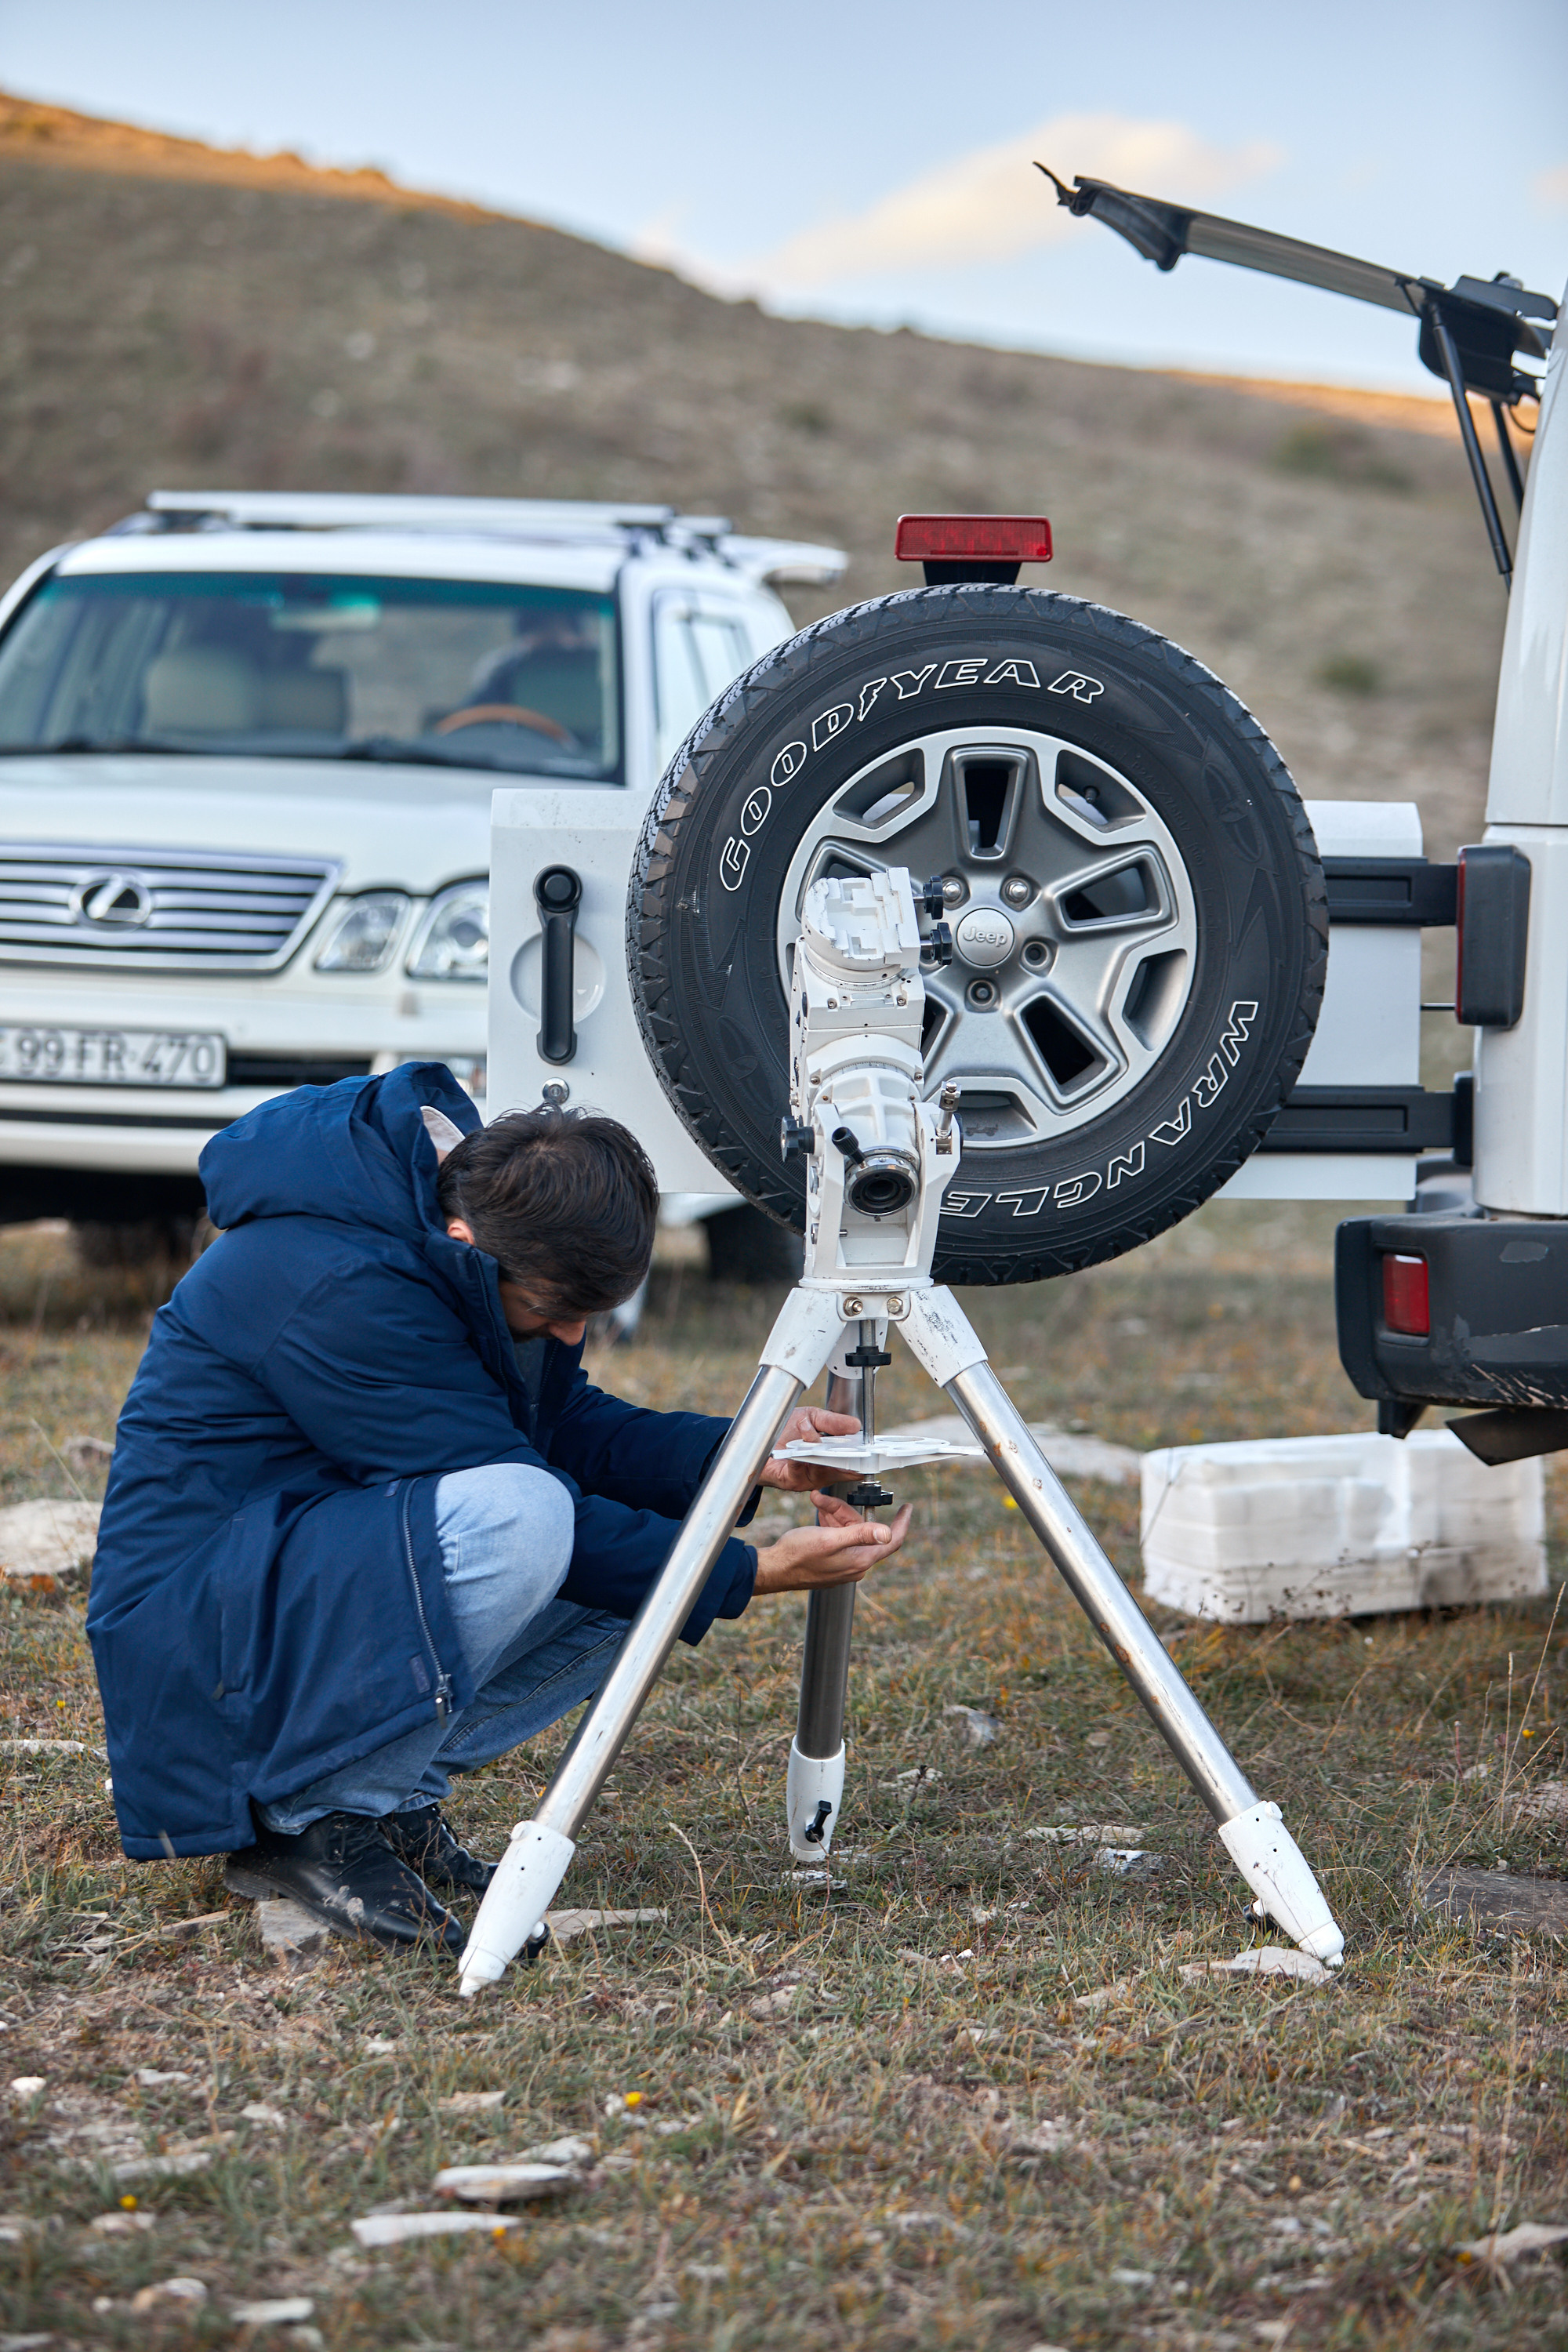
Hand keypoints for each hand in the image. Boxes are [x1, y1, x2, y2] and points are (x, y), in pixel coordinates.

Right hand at [752, 1497, 912, 1594]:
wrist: (775, 1570)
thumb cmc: (798, 1555)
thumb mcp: (830, 1539)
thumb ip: (860, 1534)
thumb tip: (887, 1533)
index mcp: (861, 1560)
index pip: (892, 1540)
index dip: (902, 1523)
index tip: (907, 1508)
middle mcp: (855, 1565)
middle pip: (863, 1530)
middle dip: (847, 1512)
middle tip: (827, 1501)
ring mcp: (843, 1566)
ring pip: (848, 1532)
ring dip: (835, 1517)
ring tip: (818, 1505)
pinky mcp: (832, 1564)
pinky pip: (838, 1539)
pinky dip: (830, 1526)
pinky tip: (819, 1517)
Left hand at [757, 1405, 860, 1491]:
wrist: (757, 1440)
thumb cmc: (785, 1431)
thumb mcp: (811, 1417)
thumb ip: (833, 1422)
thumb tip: (856, 1426)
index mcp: (833, 1457)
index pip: (855, 1461)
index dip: (864, 1456)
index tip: (871, 1448)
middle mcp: (824, 1471)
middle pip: (844, 1468)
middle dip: (849, 1456)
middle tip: (855, 1445)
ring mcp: (809, 1478)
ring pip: (822, 1466)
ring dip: (819, 1448)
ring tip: (813, 1431)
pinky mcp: (792, 1480)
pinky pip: (801, 1468)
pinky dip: (801, 1453)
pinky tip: (800, 1440)